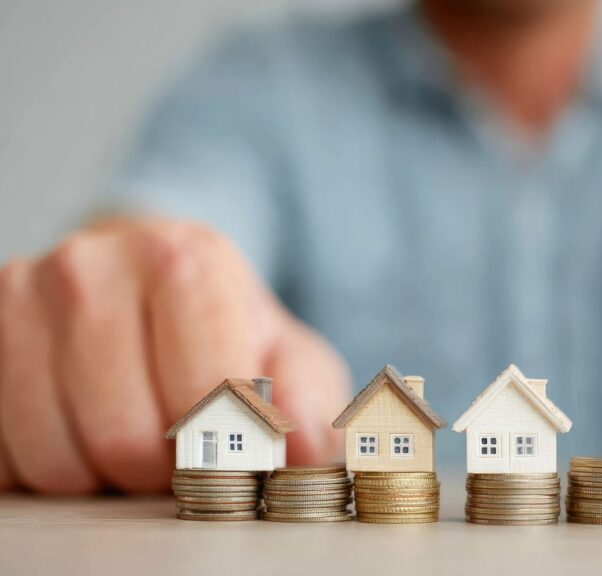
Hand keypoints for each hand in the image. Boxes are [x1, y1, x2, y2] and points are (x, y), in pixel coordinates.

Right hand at [0, 218, 348, 493]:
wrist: (142, 283)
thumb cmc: (222, 327)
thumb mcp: (287, 353)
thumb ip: (307, 397)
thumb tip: (306, 451)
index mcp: (183, 256)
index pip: (203, 389)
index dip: (222, 439)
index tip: (236, 439)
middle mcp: (91, 264)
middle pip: (122, 436)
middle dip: (162, 468)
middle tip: (182, 447)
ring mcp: (22, 297)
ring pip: (56, 457)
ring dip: (104, 476)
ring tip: (135, 436)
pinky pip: (6, 458)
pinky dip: (51, 469)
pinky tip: (84, 431)